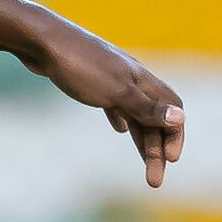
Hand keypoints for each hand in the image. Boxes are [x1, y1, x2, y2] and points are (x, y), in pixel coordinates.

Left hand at [40, 28, 183, 187]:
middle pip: (154, 117)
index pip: (172, 108)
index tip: (170, 160)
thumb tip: (180, 118)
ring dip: (141, 139)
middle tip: (154, 181)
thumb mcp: (116, 92)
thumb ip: (147, 108)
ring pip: (135, 112)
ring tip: (144, 166)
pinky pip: (115, 103)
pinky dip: (121, 118)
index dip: (175, 134)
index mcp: (142, 80)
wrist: (41, 40)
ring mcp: (112, 78)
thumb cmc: (79, 66)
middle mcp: (132, 78)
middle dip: (156, 149)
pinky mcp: (92, 80)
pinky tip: (118, 128)